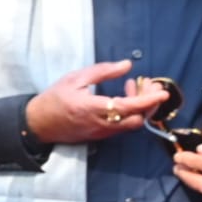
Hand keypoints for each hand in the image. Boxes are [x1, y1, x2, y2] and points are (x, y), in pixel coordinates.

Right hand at [24, 60, 167, 144]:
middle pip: (137, 119)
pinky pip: (123, 125)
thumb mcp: (75, 78)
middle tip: (151, 85)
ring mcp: (102, 132)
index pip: (128, 107)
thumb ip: (103, 71)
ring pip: (132, 123)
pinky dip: (131, 112)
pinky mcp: (102, 136)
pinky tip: (124, 97)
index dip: (148, 100)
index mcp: (93, 108)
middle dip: (150, 103)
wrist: (39, 123)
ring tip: (135, 87)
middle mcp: (101, 124)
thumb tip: (127, 65)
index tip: (162, 92)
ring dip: (141, 107)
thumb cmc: (55, 98)